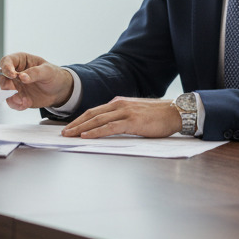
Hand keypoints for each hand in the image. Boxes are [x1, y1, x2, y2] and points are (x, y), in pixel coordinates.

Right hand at [0, 51, 73, 110]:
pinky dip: (17, 105)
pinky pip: (12, 102)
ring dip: (12, 97)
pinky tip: (26, 104)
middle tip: (14, 89)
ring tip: (25, 100)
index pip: (6, 61)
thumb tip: (22, 77)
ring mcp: (15, 86)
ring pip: (5, 92)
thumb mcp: (47, 71)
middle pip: (2, 77)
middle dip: (6, 85)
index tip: (12, 75)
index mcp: (20, 61)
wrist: (59, 91)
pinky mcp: (18, 97)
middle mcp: (15, 73)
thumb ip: (35, 73)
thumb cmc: (53, 75)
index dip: (6, 68)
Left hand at [60, 97, 180, 138]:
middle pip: (91, 114)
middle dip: (75, 124)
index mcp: (118, 102)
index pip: (94, 111)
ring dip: (81, 128)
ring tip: (69, 135)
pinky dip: (96, 132)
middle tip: (63, 132)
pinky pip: (109, 127)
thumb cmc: (157, 115)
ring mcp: (125, 112)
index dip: (80, 119)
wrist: (175, 112)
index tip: (69, 127)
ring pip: (97, 120)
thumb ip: (122, 117)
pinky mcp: (132, 121)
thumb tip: (109, 126)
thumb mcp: (135, 113)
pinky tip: (86, 136)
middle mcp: (119, 104)